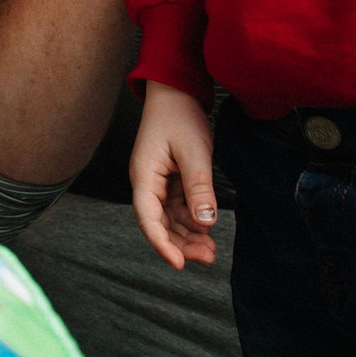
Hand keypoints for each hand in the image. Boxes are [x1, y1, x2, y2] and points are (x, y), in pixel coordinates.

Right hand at [129, 80, 219, 268]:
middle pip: (159, 223)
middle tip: (208, 257)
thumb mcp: (193, 151)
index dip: (162, 243)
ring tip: (212, 249)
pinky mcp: (170, 180)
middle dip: (180, 243)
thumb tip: (205, 222)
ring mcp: (158, 182)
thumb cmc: (179, 116)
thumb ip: (199, 187)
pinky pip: (178, 208)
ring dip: (188, 235)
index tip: (179, 264)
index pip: (148, 217)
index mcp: (144, 175)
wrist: (177, 92)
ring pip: (169, 219)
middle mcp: (147, 183)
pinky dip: (192, 220)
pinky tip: (207, 229)